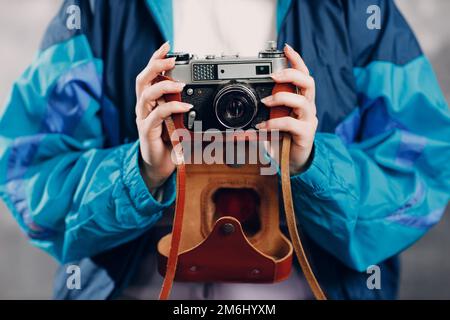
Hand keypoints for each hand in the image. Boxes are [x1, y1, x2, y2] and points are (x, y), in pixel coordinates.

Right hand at [135, 42, 192, 189]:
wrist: (160, 166)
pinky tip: (184, 106)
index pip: (149, 75)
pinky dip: (171, 108)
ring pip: (146, 95)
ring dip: (163, 86)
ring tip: (179, 84)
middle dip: (155, 66)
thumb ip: (184, 108)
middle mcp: (144, 107)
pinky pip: (157, 115)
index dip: (156, 59)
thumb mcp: (179, 121)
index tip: (167, 46)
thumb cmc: (169, 142)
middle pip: (142, 80)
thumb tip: (201, 98)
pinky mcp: (146, 131)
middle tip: (170, 61)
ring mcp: (143, 119)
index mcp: (150, 102)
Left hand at [256, 44, 317, 174]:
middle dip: (292, 74)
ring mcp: (308, 120)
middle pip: (309, 82)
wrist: (292, 162)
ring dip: (281, 97)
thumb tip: (237, 119)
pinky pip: (291, 123)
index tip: (286, 48)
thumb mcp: (268, 125)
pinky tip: (263, 127)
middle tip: (274, 76)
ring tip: (266, 102)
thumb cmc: (281, 139)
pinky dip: (275, 123)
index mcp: (300, 100)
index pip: (303, 75)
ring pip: (302, 101)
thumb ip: (257, 118)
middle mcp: (307, 107)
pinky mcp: (305, 134)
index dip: (296, 60)